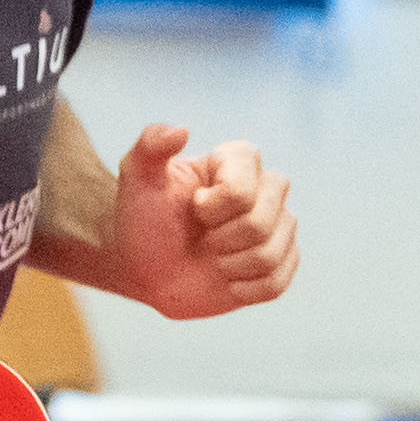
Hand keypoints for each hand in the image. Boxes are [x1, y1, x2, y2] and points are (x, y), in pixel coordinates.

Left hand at [107, 125, 299, 321]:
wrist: (148, 267)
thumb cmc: (145, 218)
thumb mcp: (137, 177)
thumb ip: (150, 145)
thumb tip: (181, 131)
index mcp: (240, 162)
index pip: (242, 189)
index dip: (214, 207)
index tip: (193, 207)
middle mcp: (268, 191)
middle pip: (260, 223)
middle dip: (219, 239)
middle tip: (202, 237)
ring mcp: (279, 229)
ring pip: (269, 256)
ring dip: (228, 265)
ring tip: (212, 258)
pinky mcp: (282, 265)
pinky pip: (274, 284)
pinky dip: (241, 289)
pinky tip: (225, 279)